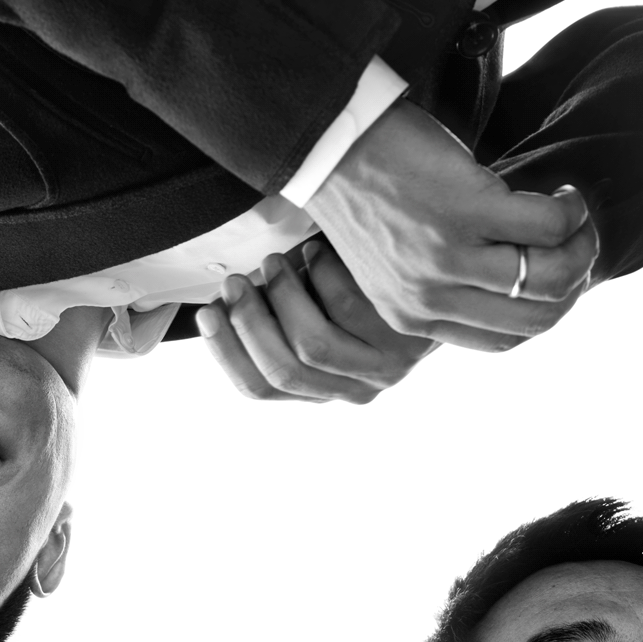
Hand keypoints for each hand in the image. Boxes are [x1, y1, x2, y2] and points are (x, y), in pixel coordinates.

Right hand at [201, 240, 438, 403]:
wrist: (436, 278)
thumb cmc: (361, 290)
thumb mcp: (315, 312)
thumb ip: (275, 318)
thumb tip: (221, 300)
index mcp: (321, 389)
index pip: (260, 388)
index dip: (227, 353)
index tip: (206, 312)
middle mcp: (351, 390)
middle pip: (283, 370)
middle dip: (250, 322)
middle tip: (235, 281)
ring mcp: (381, 371)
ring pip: (313, 345)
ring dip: (284, 297)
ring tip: (274, 262)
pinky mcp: (406, 342)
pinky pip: (349, 310)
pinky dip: (325, 276)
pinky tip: (318, 251)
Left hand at [306, 103, 596, 350]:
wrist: (331, 139)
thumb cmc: (372, 188)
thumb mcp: (396, 260)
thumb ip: (443, 284)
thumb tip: (516, 285)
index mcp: (413, 316)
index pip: (506, 341)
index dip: (547, 310)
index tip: (558, 275)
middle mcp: (430, 297)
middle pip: (539, 316)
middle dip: (576, 280)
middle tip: (578, 243)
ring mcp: (448, 257)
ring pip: (552, 275)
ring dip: (581, 244)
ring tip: (574, 215)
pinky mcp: (466, 210)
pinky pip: (548, 225)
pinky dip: (570, 210)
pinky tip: (564, 193)